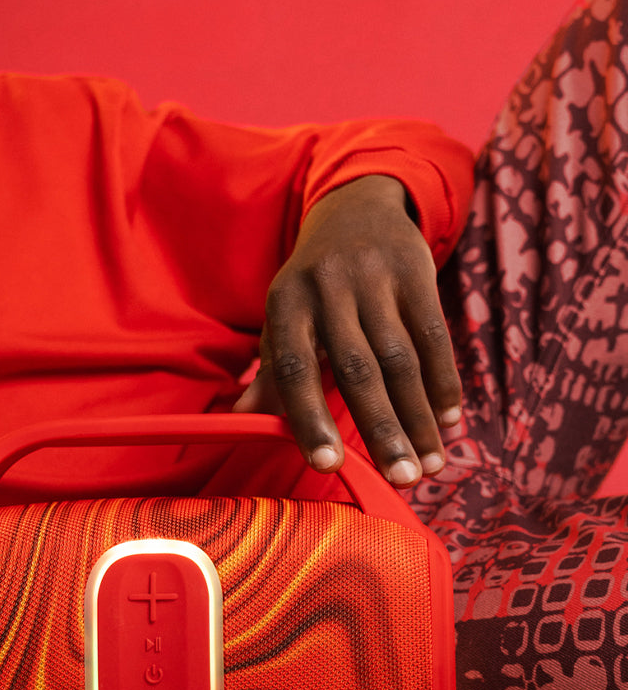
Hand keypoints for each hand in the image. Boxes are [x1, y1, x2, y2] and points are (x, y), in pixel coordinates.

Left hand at [234, 174, 461, 487]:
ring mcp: (374, 278)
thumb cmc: (312, 283)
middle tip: (403, 481)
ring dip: (419, 418)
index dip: (308, 416)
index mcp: (286, 303)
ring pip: (401, 359)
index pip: (293, 366)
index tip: (328, 465)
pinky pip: (435, 337)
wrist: (357, 208)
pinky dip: (444, 384)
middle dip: (381, 429)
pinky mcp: (417, 273)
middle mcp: (327, 288)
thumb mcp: (283, 316)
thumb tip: (239, 422)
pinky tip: (450, 423)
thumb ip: (268, 373)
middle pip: (357, 369)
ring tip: (430, 466)